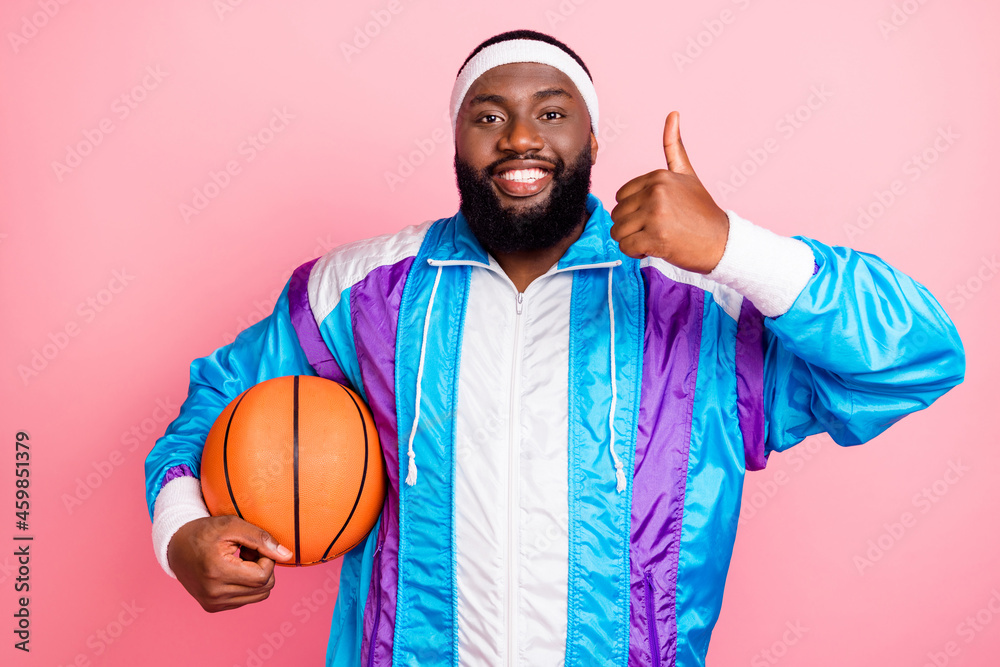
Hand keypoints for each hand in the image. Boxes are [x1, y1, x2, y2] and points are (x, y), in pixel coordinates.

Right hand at [167, 515, 292, 612]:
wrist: (175, 546)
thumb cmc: (204, 531)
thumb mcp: (232, 525)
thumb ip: (261, 539)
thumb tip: (287, 556)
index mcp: (217, 572)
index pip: (263, 576)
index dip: (267, 559)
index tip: (255, 546)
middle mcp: (213, 593)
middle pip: (263, 588)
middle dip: (263, 567)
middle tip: (247, 552)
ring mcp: (212, 603)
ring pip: (258, 596)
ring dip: (256, 577)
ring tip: (240, 561)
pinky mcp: (212, 607)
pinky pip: (246, 599)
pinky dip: (247, 585)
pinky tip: (233, 570)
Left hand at [609, 111, 729, 273]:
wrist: (722, 242)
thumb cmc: (701, 212)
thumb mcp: (687, 175)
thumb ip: (674, 147)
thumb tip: (673, 113)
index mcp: (659, 176)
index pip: (620, 196)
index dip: (634, 210)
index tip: (656, 214)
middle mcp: (656, 192)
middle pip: (617, 214)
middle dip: (632, 226)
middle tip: (658, 228)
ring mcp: (656, 214)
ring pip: (618, 231)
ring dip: (632, 240)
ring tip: (656, 237)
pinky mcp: (656, 237)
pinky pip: (625, 247)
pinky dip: (635, 252)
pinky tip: (655, 248)